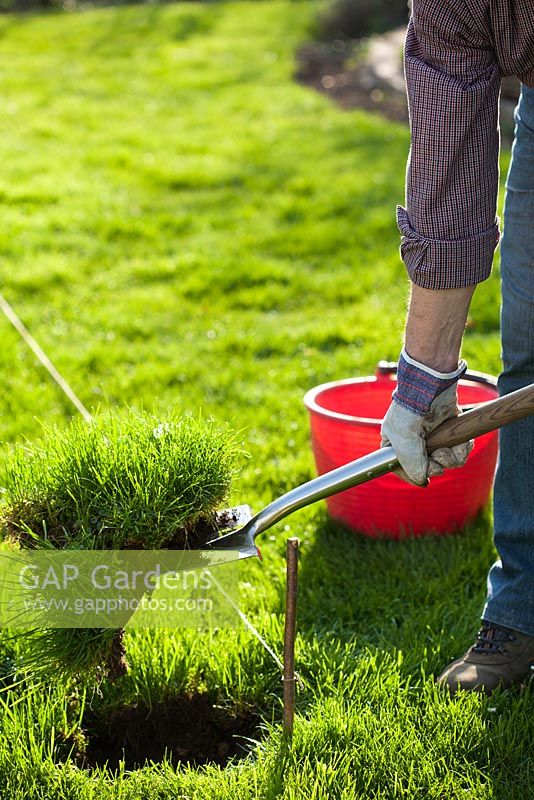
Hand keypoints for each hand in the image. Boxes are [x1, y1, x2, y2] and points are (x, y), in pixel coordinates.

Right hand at [380, 349, 472, 485]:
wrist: (432, 385)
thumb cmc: (411, 410)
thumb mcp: (404, 440)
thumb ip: (411, 463)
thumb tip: (422, 479)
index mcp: (395, 444)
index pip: (401, 469)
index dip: (413, 477)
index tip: (424, 481)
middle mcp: (414, 443)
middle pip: (428, 469)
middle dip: (436, 465)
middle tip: (437, 455)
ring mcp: (433, 438)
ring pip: (447, 462)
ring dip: (451, 457)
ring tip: (448, 445)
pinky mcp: (449, 432)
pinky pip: (459, 451)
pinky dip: (462, 447)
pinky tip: (461, 440)